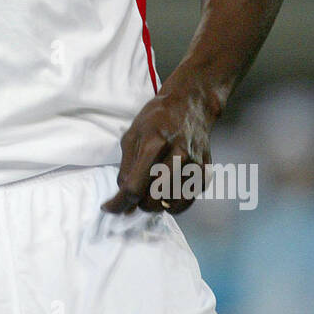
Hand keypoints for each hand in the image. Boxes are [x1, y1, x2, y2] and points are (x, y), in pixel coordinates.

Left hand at [101, 84, 216, 215]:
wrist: (190, 105)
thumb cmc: (157, 118)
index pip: (133, 188)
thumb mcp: (132, 136)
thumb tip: (123, 200)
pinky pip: (185, 202)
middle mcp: (177, 157)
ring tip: (151, 189)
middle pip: (151, 200)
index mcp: (154, 144)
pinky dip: (172, 203)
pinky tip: (166, 192)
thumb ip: (126, 169)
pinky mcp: (204, 172)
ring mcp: (193, 166)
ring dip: (155, 204)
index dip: (118, 203)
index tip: (109, 208)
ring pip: (168, 204)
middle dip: (137, 202)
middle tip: (135, 192)